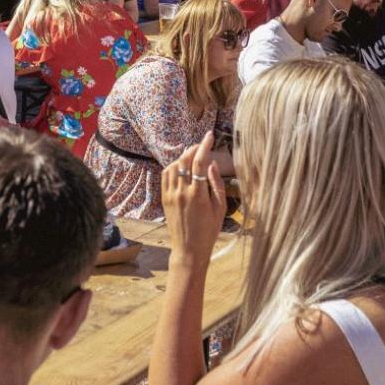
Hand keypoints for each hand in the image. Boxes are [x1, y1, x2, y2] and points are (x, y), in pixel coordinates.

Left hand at [161, 129, 225, 266]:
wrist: (189, 249)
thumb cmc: (209, 230)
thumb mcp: (220, 208)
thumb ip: (216, 184)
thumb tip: (211, 164)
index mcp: (198, 195)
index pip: (199, 162)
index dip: (204, 146)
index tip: (209, 136)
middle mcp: (182, 192)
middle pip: (185, 161)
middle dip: (193, 148)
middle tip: (201, 144)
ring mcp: (171, 195)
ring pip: (173, 166)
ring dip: (183, 157)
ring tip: (192, 155)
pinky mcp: (164, 198)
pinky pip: (165, 176)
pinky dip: (173, 167)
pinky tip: (181, 166)